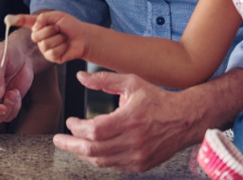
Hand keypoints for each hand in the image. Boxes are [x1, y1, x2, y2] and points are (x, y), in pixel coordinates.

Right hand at [14, 12, 87, 63]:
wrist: (83, 37)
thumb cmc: (71, 25)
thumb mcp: (57, 16)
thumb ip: (44, 18)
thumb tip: (34, 26)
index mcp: (39, 25)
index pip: (25, 22)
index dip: (16, 20)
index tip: (7, 19)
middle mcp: (39, 37)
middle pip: (35, 35)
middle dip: (50, 30)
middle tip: (59, 29)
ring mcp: (44, 48)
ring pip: (44, 44)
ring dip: (58, 39)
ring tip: (63, 38)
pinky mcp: (51, 57)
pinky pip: (52, 52)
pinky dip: (61, 47)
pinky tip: (65, 46)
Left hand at [53, 71, 198, 171]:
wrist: (184, 119)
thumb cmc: (155, 98)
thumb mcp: (130, 82)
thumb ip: (104, 80)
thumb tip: (80, 76)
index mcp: (130, 119)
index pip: (95, 130)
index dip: (77, 128)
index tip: (70, 121)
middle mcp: (134, 141)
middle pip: (94, 149)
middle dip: (71, 145)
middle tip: (59, 139)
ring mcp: (138, 156)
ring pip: (102, 161)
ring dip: (82, 153)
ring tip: (71, 145)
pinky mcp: (141, 165)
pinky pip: (113, 165)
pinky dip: (99, 158)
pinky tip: (91, 150)